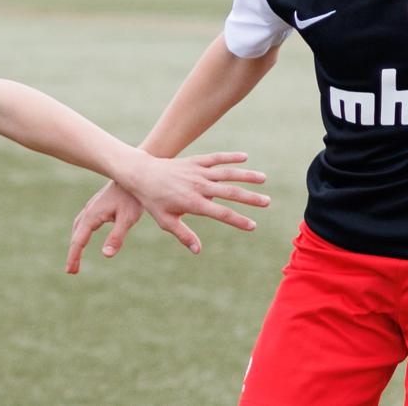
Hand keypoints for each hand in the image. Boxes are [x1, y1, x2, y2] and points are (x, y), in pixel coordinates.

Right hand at [66, 180, 143, 273]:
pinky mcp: (98, 204)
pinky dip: (80, 233)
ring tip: (76, 257)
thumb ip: (116, 237)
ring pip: (78, 227)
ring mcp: (92, 206)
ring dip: (76, 242)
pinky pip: (84, 222)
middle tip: (72, 270)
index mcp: (93, 216)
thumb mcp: (127, 219)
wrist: (134, 174)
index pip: (79, 241)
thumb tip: (105, 255)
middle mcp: (89, 211)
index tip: (70, 271)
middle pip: (76, 235)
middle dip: (73, 252)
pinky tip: (84, 236)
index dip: (74, 257)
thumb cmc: (132, 197)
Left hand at [67, 151, 268, 270]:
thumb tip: (197, 251)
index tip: (253, 225)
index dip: (238, 220)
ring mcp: (197, 172)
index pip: (221, 213)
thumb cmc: (152, 200)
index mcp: (193, 203)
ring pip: (226, 173)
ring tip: (263, 179)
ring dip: (246, 175)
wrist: (140, 174)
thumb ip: (183, 235)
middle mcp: (198, 186)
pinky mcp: (194, 161)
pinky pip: (215, 158)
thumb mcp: (165, 221)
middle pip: (229, 192)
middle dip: (250, 198)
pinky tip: (244, 157)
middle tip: (267, 202)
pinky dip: (230, 157)